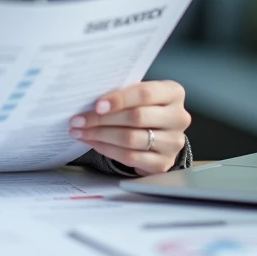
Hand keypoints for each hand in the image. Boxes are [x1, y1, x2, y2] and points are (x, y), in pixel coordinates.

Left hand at [68, 80, 190, 175]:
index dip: (119, 99)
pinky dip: (107, 149)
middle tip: (78, 120)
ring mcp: (173, 142)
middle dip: (102, 119)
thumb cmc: (143, 107)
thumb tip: (88, 98)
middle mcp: (178, 117)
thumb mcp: (138, 95)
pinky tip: (93, 142)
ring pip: (130, 138)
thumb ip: (122, 94)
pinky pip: (130, 157)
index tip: (97, 105)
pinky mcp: (163, 162)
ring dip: (100, 135)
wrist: (159, 134)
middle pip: (136, 117)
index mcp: (173, 93)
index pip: (145, 94)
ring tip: (80, 131)